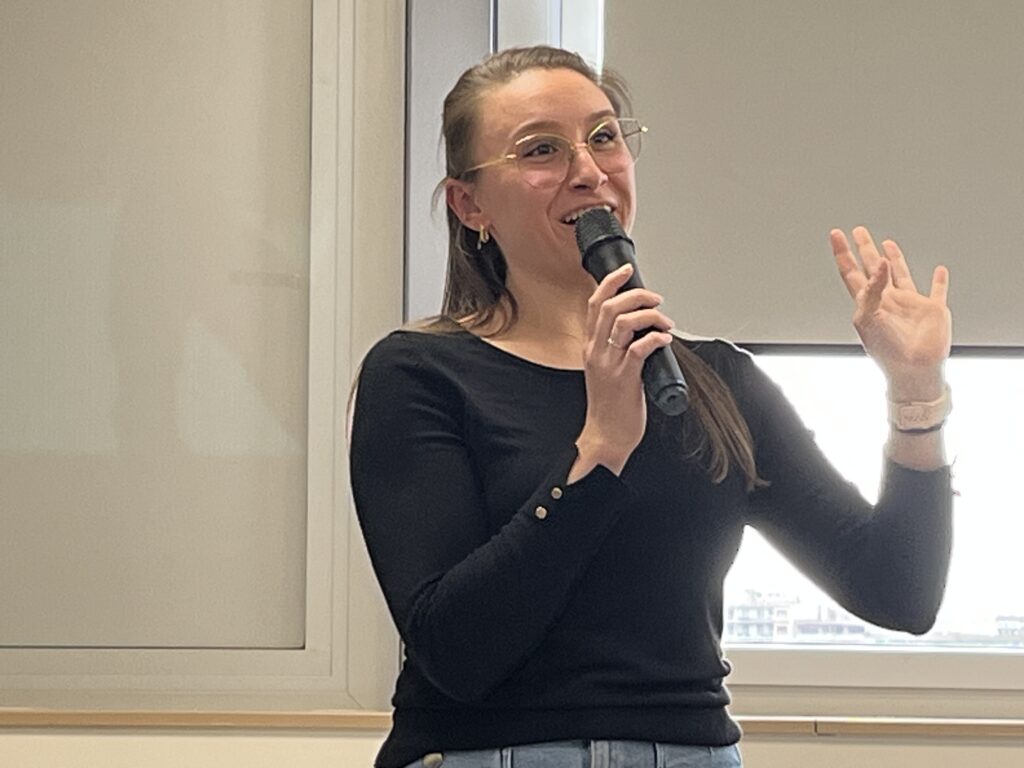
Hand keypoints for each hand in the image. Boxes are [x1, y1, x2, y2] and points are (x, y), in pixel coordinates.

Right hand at [569, 264, 674, 480]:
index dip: (611, 282)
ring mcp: (609, 364)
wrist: (606, 435)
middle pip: (609, 307)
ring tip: (663, 321)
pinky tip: (665, 340)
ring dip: (649, 315)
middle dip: (636, 295)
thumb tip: (642, 327)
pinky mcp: (625, 378)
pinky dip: (655, 338)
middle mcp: (596, 351)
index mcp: (591, 346)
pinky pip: (639, 348)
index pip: (595, 304)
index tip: (627, 271)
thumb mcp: (606, 369)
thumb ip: (616, 346)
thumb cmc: (610, 405)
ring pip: (623, 322)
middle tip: (655, 299)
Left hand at [831, 226, 951, 399]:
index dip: (843, 254)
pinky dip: (940, 281)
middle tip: (857, 231)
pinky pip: (937, 291)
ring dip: (894, 258)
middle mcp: (887, 300)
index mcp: (868, 303)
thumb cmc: (886, 351)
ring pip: (901, 274)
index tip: (836, 235)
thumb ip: (872, 291)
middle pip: (873, 268)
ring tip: (886, 242)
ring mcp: (909, 304)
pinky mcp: (932, 310)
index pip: (851, 273)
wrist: (912, 370)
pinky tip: (939, 271)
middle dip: (864, 249)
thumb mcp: (868, 318)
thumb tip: (879, 264)